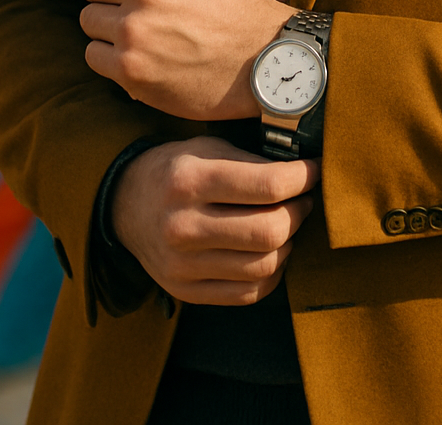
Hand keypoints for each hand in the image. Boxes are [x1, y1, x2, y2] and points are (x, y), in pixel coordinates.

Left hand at [78, 0, 296, 117]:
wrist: (264, 61)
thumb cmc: (233, 6)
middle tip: (134, 7)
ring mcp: (135, 28)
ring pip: (88, 19)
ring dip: (109, 27)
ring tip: (144, 33)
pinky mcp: (130, 69)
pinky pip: (93, 54)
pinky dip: (112, 58)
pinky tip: (142, 56)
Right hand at [112, 136, 318, 305]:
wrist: (126, 206)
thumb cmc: (176, 170)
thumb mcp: (206, 148)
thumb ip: (251, 160)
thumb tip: (304, 172)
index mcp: (190, 180)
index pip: (268, 185)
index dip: (304, 177)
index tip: (315, 170)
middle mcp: (183, 225)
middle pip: (270, 231)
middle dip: (300, 212)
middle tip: (303, 198)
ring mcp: (182, 265)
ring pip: (265, 266)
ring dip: (289, 243)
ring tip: (286, 223)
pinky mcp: (186, 292)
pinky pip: (248, 293)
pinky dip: (271, 273)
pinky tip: (269, 251)